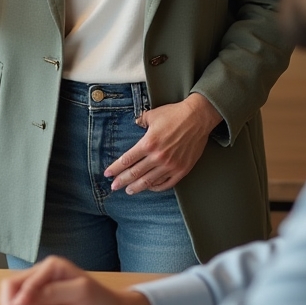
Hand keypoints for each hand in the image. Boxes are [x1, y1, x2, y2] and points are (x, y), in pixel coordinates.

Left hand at [105, 94, 221, 193]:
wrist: (197, 118)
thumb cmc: (174, 114)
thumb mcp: (152, 114)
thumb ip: (141, 120)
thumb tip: (136, 123)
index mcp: (148, 143)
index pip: (127, 160)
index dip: (116, 168)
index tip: (107, 174)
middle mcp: (158, 157)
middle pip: (135, 173)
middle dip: (122, 181)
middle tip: (114, 186)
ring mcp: (170, 165)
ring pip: (149, 181)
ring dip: (137, 187)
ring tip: (129, 190)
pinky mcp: (182, 170)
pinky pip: (166, 184)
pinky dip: (156, 188)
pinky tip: (150, 188)